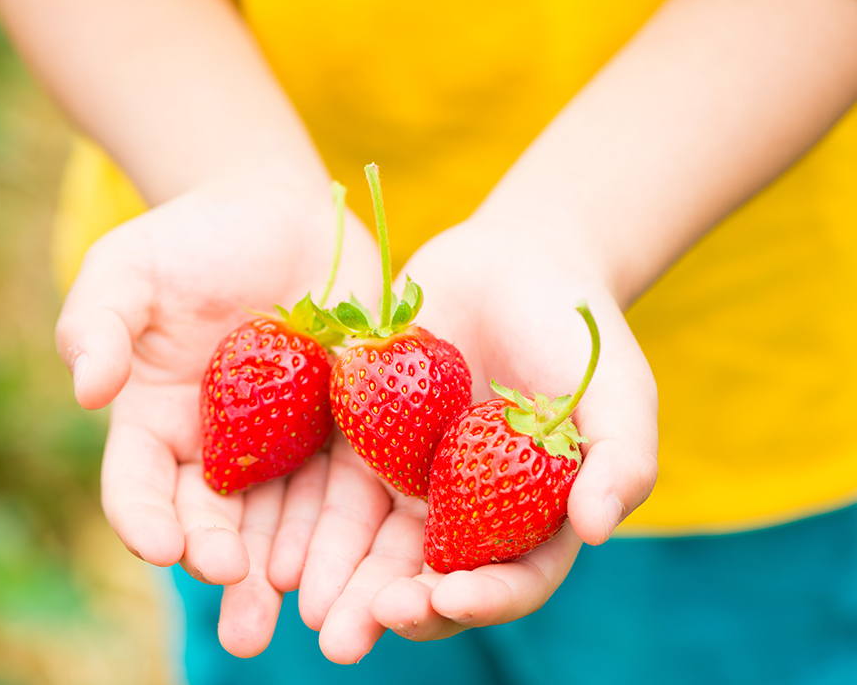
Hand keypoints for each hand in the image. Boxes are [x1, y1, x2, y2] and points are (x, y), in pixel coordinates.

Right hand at [54, 175, 378, 656]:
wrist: (281, 213)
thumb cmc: (194, 239)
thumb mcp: (128, 268)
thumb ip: (96, 322)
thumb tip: (86, 388)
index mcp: (157, 422)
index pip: (142, 486)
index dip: (147, 520)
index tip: (165, 547)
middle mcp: (219, 448)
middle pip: (216, 524)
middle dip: (230, 572)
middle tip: (246, 628)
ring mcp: (284, 442)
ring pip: (285, 520)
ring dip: (294, 572)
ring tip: (311, 621)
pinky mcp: (344, 427)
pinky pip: (347, 484)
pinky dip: (348, 527)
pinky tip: (360, 566)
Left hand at [296, 217, 657, 661]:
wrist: (514, 262)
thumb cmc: (577, 329)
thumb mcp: (617, 389)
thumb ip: (622, 458)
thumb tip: (597, 528)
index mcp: (534, 516)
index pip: (511, 577)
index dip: (481, 598)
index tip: (443, 599)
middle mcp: (471, 511)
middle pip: (428, 577)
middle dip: (389, 609)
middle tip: (343, 638)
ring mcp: (415, 479)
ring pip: (372, 545)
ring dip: (338, 580)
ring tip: (304, 609)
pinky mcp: (370, 442)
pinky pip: (335, 488)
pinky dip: (309, 522)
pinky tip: (278, 547)